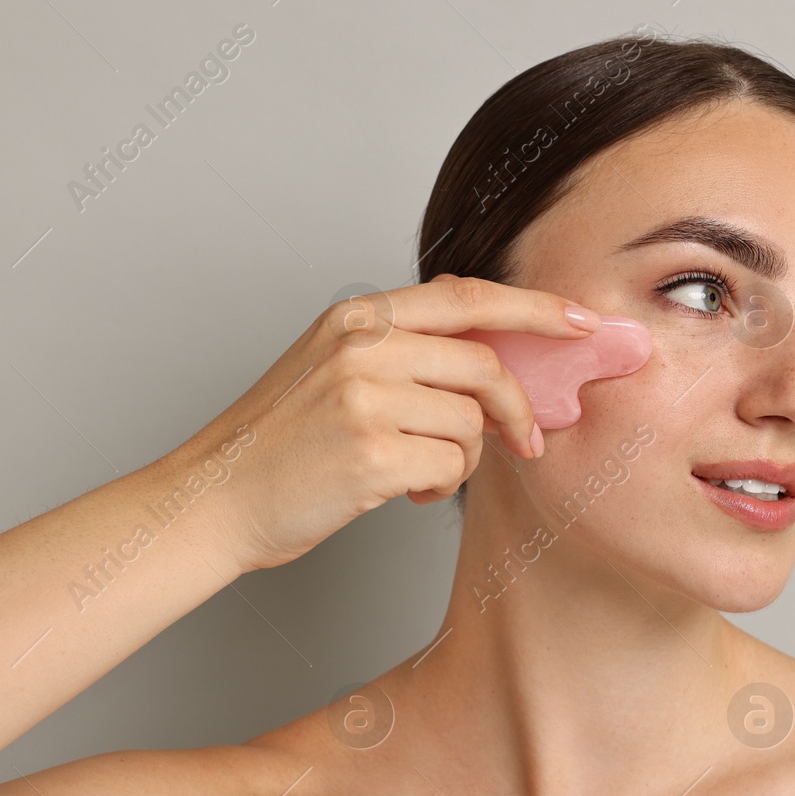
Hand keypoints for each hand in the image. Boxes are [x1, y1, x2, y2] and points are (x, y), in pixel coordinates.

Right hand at [184, 274, 602, 572]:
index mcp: (356, 318)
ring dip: (465, 458)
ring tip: (421, 471)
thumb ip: (401, 346)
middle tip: (529, 441)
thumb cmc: (280, 443)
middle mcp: (361, 347)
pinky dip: (440, 485)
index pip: (467, 296)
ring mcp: (364, 398)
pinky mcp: (370, 453)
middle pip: (485, 364)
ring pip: (472, 423)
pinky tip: (405, 489)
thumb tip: (490, 348)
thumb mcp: (331, 367)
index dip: (534, 308)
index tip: (580, 322)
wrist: (214, 499)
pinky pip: (452, 465)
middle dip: (520, 409)